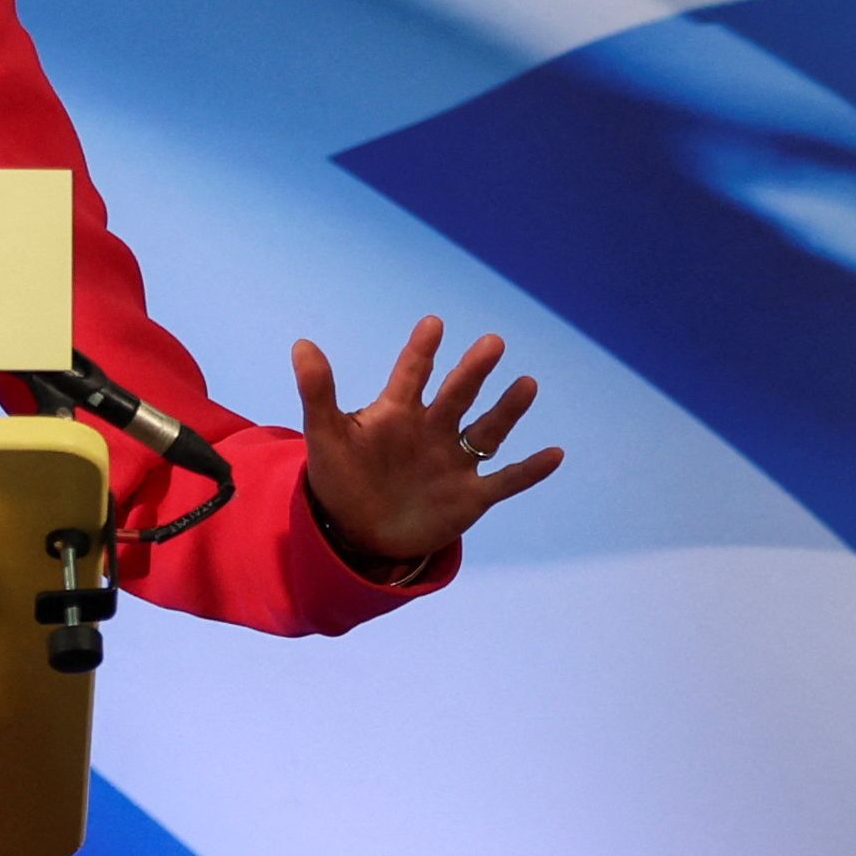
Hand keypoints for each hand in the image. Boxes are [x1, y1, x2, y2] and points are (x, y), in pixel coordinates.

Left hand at [292, 315, 562, 562]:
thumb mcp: (325, 435)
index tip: (433, 324)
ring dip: (507, 411)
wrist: (357, 531)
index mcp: (397, 413)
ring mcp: (453, 463)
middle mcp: (431, 431)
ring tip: (527, 383)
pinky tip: (555, 453)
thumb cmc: (341, 476)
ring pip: (486, 432)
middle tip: (491, 342)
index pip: (411, 375)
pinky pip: (505, 481)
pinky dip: (529, 471)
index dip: (420, 351)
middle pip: (457, 396)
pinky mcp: (469, 497)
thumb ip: (317, 391)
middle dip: (473, 371)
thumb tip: (301, 343)